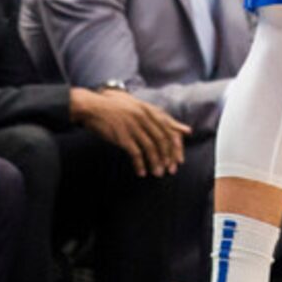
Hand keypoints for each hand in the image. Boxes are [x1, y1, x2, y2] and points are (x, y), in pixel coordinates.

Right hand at [72, 86, 188, 176]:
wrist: (95, 107)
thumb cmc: (120, 109)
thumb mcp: (142, 108)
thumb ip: (163, 119)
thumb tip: (187, 130)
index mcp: (151, 111)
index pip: (169, 130)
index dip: (176, 147)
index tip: (178, 160)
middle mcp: (144, 118)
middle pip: (162, 140)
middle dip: (168, 157)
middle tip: (170, 170)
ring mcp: (133, 127)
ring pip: (150, 147)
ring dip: (155, 163)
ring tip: (157, 174)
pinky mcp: (122, 136)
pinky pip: (135, 153)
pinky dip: (140, 164)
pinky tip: (141, 172)